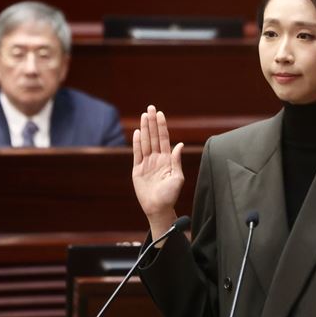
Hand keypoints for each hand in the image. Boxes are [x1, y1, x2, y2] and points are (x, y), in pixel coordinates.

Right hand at [132, 105, 183, 233]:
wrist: (158, 208)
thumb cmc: (170, 196)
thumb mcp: (177, 178)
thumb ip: (176, 161)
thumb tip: (179, 145)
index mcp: (167, 160)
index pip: (163, 139)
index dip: (161, 126)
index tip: (160, 114)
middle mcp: (157, 159)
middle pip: (153, 137)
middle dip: (152, 122)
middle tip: (150, 108)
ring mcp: (147, 163)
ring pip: (145, 142)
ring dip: (144, 129)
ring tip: (143, 116)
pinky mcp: (138, 170)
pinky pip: (137, 154)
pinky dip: (136, 143)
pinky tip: (137, 132)